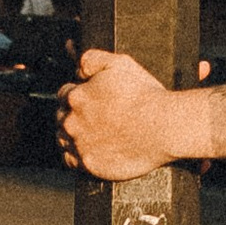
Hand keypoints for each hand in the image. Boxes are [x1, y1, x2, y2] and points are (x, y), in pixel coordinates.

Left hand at [57, 47, 191, 181]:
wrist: (164, 127)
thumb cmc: (144, 95)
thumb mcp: (119, 63)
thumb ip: (91, 59)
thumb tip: (76, 63)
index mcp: (75, 97)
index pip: (64, 93)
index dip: (77, 94)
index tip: (90, 98)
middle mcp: (71, 122)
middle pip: (61, 117)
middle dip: (72, 115)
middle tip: (93, 116)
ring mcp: (79, 146)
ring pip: (64, 140)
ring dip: (72, 135)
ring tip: (92, 133)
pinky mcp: (89, 165)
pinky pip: (72, 161)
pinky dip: (78, 155)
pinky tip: (92, 149)